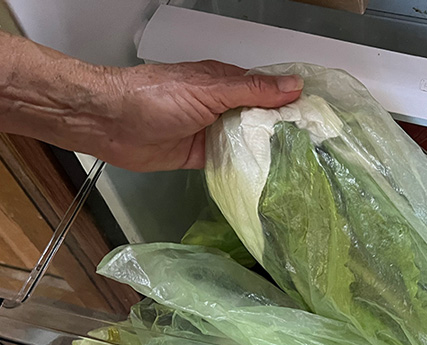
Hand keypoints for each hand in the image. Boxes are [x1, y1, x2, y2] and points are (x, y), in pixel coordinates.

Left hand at [89, 61, 302, 171]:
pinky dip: (245, 169)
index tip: (317, 118)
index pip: (268, 91)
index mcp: (226, 83)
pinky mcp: (201, 156)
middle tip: (315, 149)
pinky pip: (229, 163)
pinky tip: (267, 179)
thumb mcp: (210, 89)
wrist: (109, 123)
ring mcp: (211, 132)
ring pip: (247, 143)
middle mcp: (221, 106)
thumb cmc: (155, 97)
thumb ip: (252, 90)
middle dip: (283, 131)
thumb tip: (293, 86)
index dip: (292, 103)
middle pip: (260, 120)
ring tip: (300, 167)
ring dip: (265, 152)